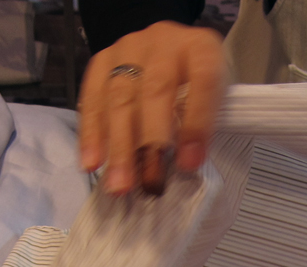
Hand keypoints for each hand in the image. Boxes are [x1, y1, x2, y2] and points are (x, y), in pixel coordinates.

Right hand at [79, 21, 226, 194]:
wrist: (171, 52)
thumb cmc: (195, 85)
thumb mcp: (214, 98)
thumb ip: (204, 125)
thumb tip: (184, 166)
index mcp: (201, 48)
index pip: (203, 81)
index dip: (197, 124)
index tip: (189, 164)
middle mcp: (164, 42)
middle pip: (155, 91)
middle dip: (150, 143)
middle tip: (148, 184)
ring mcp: (129, 48)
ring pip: (120, 97)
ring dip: (118, 146)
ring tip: (119, 184)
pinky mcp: (102, 60)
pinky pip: (92, 98)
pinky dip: (92, 134)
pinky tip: (92, 162)